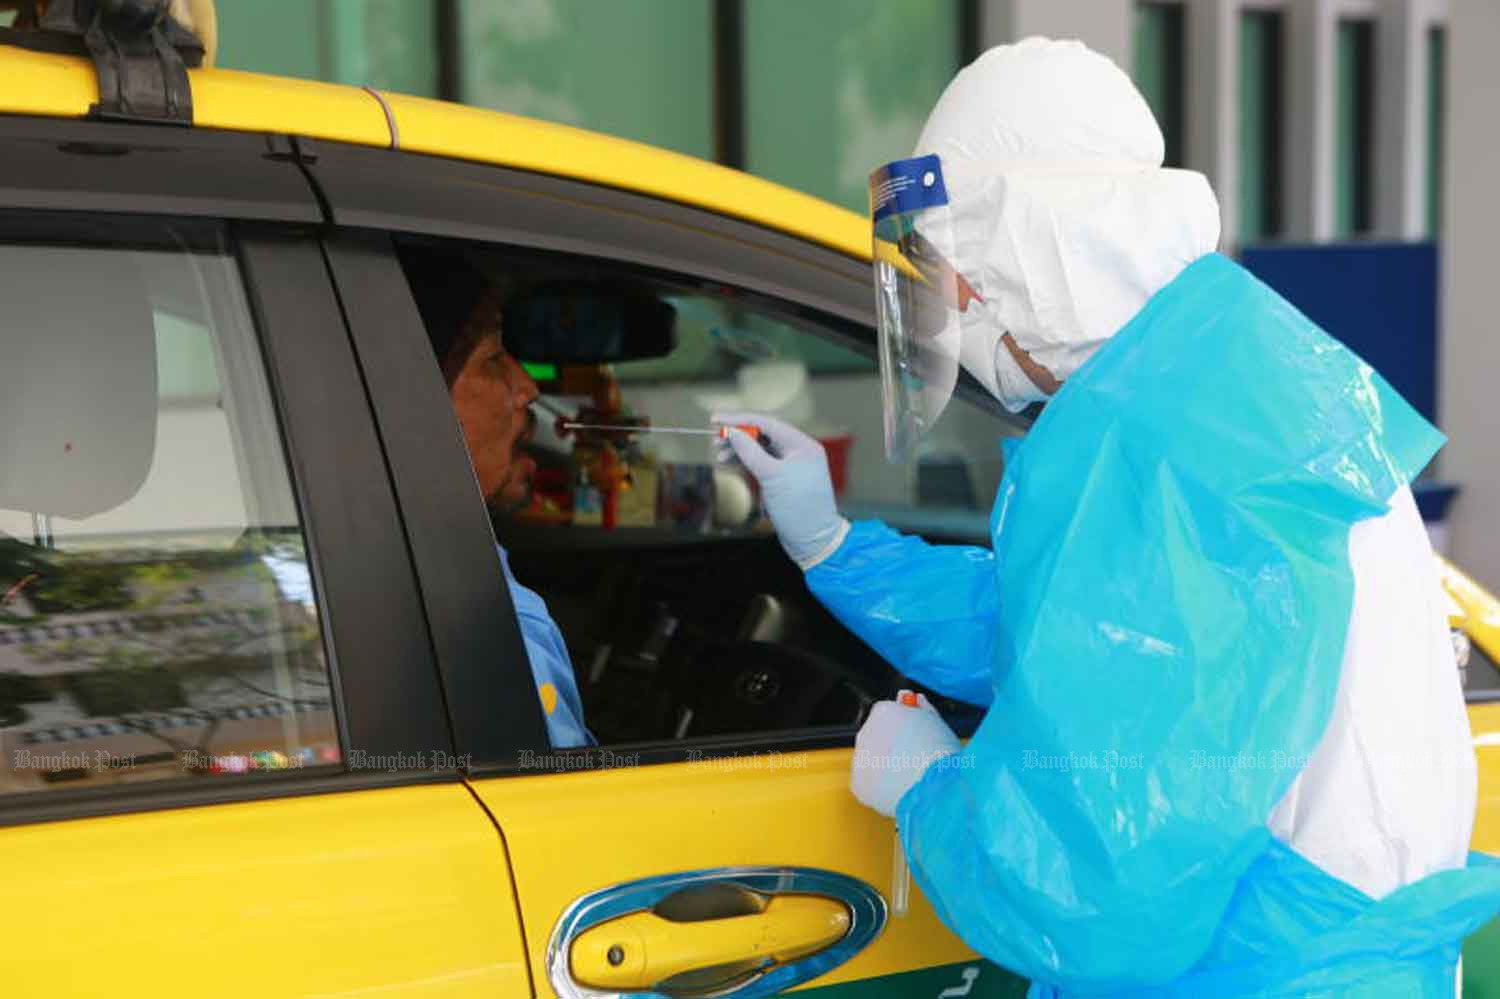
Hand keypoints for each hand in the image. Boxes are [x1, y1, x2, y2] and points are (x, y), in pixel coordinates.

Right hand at [712, 411, 848, 569]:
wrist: (813, 541)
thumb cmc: (799, 508)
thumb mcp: (772, 477)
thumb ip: (751, 452)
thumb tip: (733, 432)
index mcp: (802, 445)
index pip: (768, 423)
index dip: (740, 419)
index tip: (716, 419)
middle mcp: (798, 452)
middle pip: (763, 434)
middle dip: (738, 435)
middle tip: (715, 439)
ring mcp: (791, 466)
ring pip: (760, 449)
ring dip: (739, 449)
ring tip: (719, 454)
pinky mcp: (783, 480)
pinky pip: (761, 464)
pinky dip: (745, 462)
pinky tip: (730, 463)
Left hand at [851, 691, 959, 816]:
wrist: (935, 788)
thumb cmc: (940, 755)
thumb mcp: (936, 721)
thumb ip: (921, 708)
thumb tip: (916, 701)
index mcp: (883, 711)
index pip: (888, 714)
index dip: (905, 726)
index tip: (917, 737)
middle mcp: (865, 731)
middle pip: (877, 736)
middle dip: (892, 745)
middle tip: (915, 757)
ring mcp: (860, 758)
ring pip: (871, 760)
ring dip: (885, 766)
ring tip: (910, 775)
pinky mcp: (859, 784)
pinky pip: (868, 784)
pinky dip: (879, 788)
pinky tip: (899, 788)